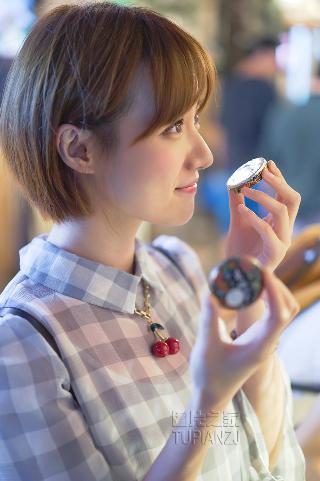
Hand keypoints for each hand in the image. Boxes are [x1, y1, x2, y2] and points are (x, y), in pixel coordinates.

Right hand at [189, 268, 298, 407]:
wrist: (213, 394)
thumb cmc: (209, 375)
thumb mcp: (206, 347)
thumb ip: (208, 321)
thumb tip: (209, 294)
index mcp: (260, 346)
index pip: (279, 315)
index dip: (274, 291)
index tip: (261, 272)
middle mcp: (268, 342)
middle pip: (289, 309)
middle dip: (277, 286)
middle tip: (256, 270)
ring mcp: (266, 340)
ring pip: (284, 310)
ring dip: (275, 291)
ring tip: (254, 276)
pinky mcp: (260, 337)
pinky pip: (273, 313)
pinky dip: (267, 298)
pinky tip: (250, 289)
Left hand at [225, 160, 300, 270]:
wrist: (236, 276)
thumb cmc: (240, 251)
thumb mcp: (237, 222)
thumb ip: (237, 203)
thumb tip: (233, 182)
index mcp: (279, 222)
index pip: (286, 195)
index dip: (279, 178)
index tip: (266, 163)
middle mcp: (284, 230)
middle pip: (292, 199)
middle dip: (279, 182)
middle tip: (261, 171)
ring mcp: (282, 241)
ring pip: (282, 211)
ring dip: (263, 196)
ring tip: (245, 189)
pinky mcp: (274, 253)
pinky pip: (267, 230)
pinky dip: (254, 216)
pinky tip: (241, 210)